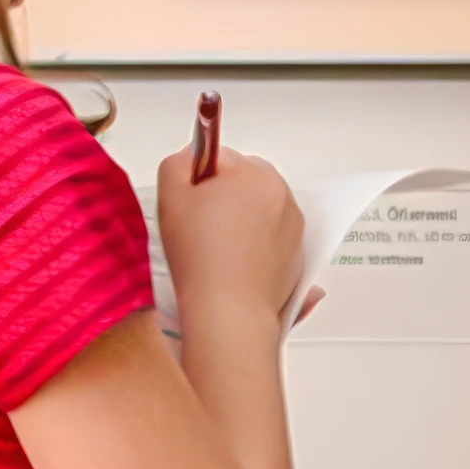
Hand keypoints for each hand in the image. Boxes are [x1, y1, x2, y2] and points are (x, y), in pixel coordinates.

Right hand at [157, 147, 303, 321]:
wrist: (229, 311)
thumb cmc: (199, 256)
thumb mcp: (170, 195)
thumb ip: (178, 163)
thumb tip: (193, 157)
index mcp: (256, 173)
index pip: (219, 159)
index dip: (197, 182)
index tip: (190, 207)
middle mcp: (282, 194)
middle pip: (243, 182)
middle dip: (222, 198)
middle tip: (200, 230)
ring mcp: (294, 225)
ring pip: (258, 210)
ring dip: (240, 221)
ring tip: (218, 251)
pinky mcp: (298, 253)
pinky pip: (271, 238)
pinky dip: (255, 245)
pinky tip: (234, 264)